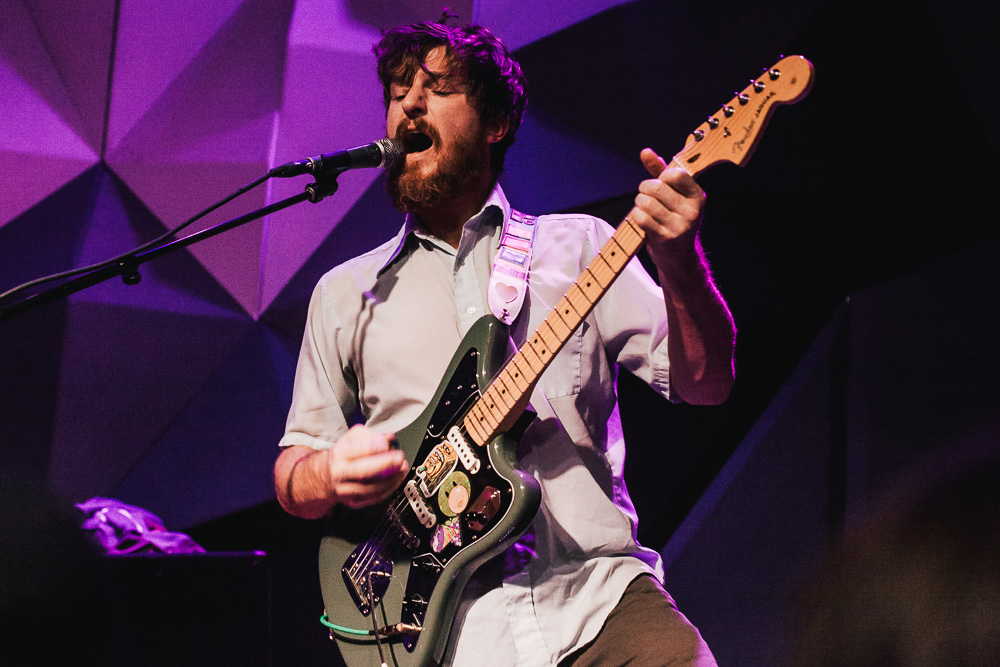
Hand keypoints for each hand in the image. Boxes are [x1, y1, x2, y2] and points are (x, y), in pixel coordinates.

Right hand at [322, 425, 408, 508]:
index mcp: (340, 453)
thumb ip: (371, 435)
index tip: (388, 443)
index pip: (360, 449)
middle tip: (400, 457)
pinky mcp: (353, 501)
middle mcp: (341, 472)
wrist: (323, 476)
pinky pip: (374, 498)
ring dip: (392, 479)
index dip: (376, 446)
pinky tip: (397, 480)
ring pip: (372, 488)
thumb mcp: (351, 437)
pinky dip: (389, 489)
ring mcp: (346, 489)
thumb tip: (389, 437)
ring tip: (403, 468)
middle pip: (365, 471)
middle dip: (386, 464)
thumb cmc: (342, 454)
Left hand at [630, 148, 705, 273]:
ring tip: (644, 209)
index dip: (661, 177)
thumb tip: (645, 152)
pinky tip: (642, 220)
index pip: (675, 174)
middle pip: (656, 187)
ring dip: (638, 204)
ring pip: (646, 202)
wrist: (679, 257)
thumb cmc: (673, 219)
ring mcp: (680, 226)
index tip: (661, 185)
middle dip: (644, 189)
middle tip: (645, 196)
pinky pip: (641, 218)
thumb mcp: (673, 194)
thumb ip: (659, 171)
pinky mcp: (665, 238)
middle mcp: (692, 211)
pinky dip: (636, 217)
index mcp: (697, 196)